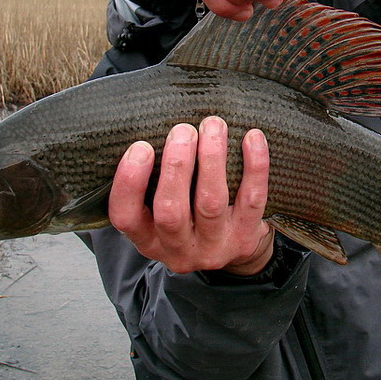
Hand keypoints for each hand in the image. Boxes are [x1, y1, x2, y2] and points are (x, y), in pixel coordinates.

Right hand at [109, 116, 274, 275]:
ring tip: (212, 125)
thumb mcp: (160, 213)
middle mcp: (178, 249)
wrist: (235, 253)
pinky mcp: (246, 238)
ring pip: (211, 203)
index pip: (126, 217)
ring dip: (211, 159)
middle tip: (182, 130)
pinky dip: (254, 166)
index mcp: (148, 239)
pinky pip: (252, 199)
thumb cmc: (190, 218)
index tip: (140, 146)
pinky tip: (253, 137)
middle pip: (171, 211)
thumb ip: (151, 182)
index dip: (129, 182)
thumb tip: (151, 126)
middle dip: (176, 166)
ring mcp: (214, 246)